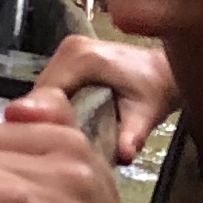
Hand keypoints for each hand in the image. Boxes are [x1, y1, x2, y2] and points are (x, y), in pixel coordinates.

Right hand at [20, 33, 171, 163]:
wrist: (162, 72)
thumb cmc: (155, 91)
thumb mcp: (146, 114)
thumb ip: (133, 134)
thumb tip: (124, 155)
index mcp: (83, 57)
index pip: (46, 96)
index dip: (45, 124)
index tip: (49, 149)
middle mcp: (70, 48)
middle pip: (40, 93)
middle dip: (44, 121)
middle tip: (52, 149)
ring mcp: (66, 49)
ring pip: (41, 91)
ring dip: (45, 115)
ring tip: (56, 140)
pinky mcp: (66, 56)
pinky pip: (49, 87)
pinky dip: (52, 107)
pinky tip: (62, 126)